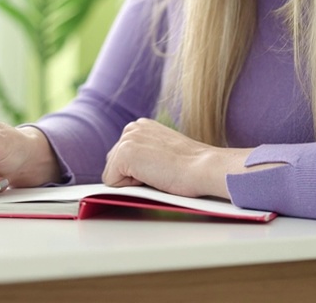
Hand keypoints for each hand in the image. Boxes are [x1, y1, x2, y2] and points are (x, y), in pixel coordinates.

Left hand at [102, 118, 252, 199]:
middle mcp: (131, 128)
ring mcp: (127, 139)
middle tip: (160, 173)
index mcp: (141, 126)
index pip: (121, 156)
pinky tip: (152, 178)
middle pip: (113, 164)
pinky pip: (111, 182)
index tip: (160, 169)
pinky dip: (130, 188)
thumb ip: (146, 154)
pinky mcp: (124, 154)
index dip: (138, 171)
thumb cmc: (191, 166)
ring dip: (132, 182)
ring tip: (157, 175)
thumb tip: (128, 170)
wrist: (204, 168)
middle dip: (131, 176)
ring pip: (112, 174)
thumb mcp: (164, 152)